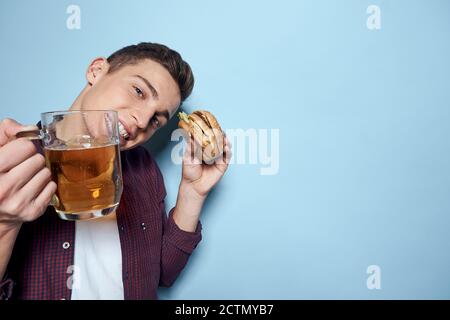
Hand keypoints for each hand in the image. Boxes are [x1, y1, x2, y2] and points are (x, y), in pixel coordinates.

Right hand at [0, 118, 56, 232]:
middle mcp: (2, 188)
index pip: (25, 146)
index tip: (17, 153)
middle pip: (37, 159)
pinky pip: (52, 187)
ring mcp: (17, 202)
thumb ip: (6, 131)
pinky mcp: (32, 211)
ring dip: (39, 173)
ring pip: (46, 173)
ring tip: (26, 178)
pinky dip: (45, 185)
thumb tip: (30, 128)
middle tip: (21, 167)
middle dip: (32, 160)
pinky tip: (32, 189)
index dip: (23, 146)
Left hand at [180, 133, 231, 198]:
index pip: (209, 138)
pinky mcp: (222, 166)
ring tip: (225, 138)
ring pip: (224, 148)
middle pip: (219, 142)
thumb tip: (189, 133)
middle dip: (221, 136)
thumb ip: (190, 146)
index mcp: (203, 149)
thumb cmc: (189, 171)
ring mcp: (218, 159)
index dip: (211, 132)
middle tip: (221, 131)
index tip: (212, 125)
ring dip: (226, 142)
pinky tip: (227, 148)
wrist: (193, 185)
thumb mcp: (187, 157)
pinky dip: (228, 152)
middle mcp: (212, 152)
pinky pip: (227, 158)